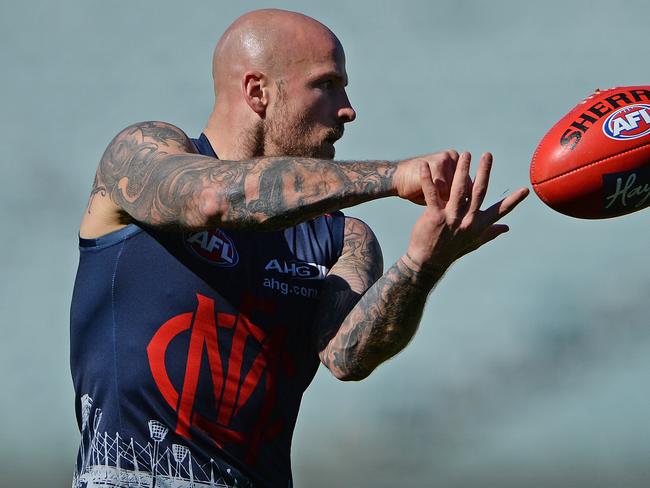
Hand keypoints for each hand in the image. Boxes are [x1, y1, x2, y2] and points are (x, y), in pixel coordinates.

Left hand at [405, 152, 528, 271]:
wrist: (429, 262)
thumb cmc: (452, 250)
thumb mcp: (474, 242)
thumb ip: (490, 233)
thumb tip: (506, 228)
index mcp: (479, 225)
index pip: (500, 210)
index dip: (513, 201)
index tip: (526, 189)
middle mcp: (467, 220)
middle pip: (479, 191)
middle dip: (484, 172)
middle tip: (487, 154)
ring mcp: (451, 218)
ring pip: (459, 189)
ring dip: (462, 170)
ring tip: (465, 154)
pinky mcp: (434, 216)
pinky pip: (432, 194)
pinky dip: (428, 179)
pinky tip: (425, 166)